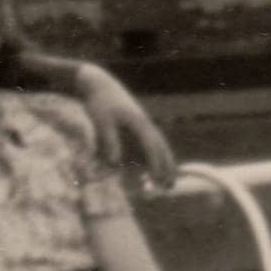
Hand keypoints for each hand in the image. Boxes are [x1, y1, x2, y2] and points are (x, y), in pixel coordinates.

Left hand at [78, 65, 175, 184]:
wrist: (99, 84)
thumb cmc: (99, 104)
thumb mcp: (102, 123)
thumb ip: (109, 143)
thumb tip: (115, 165)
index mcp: (139, 122)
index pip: (151, 147)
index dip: (155, 165)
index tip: (158, 180)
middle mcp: (145, 123)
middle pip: (162, 147)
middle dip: (167, 167)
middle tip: (171, 187)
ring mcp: (143, 123)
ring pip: (160, 145)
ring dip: (166, 162)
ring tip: (169, 180)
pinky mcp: (138, 123)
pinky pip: (152, 142)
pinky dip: (157, 154)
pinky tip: (155, 165)